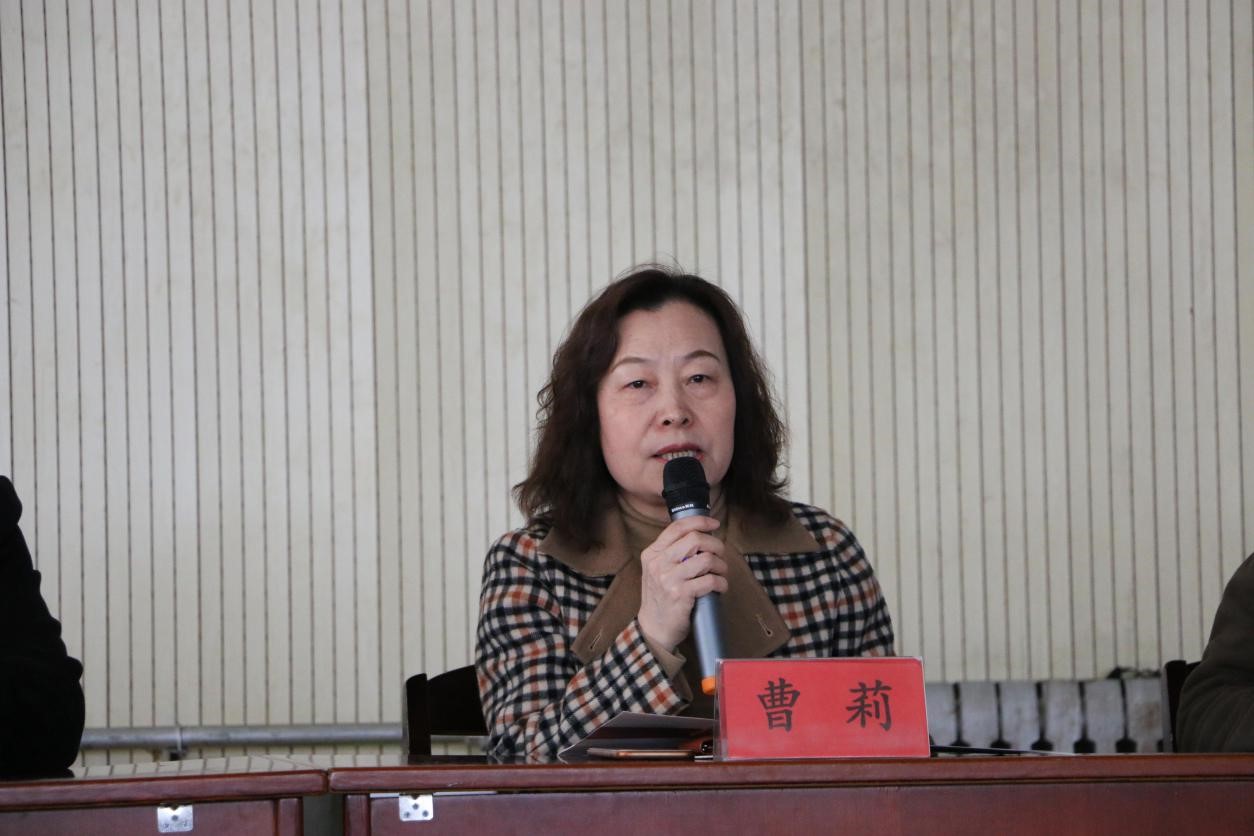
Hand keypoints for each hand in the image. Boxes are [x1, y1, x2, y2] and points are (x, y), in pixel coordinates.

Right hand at [637, 515, 727, 650]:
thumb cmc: (661, 597)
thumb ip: (671, 553)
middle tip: (720, 554)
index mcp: (652, 553)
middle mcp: (658, 563)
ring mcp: (668, 579)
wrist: (653, 628)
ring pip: (706, 559)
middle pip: (695, 539)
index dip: (700, 521)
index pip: (677, 527)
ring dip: (721, 565)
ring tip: (721, 573)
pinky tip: (721, 587)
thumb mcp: (657, 570)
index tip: (714, 524)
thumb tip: (701, 536)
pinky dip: (721, 582)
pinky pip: (710, 580)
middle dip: (715, 544)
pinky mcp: (681, 595)